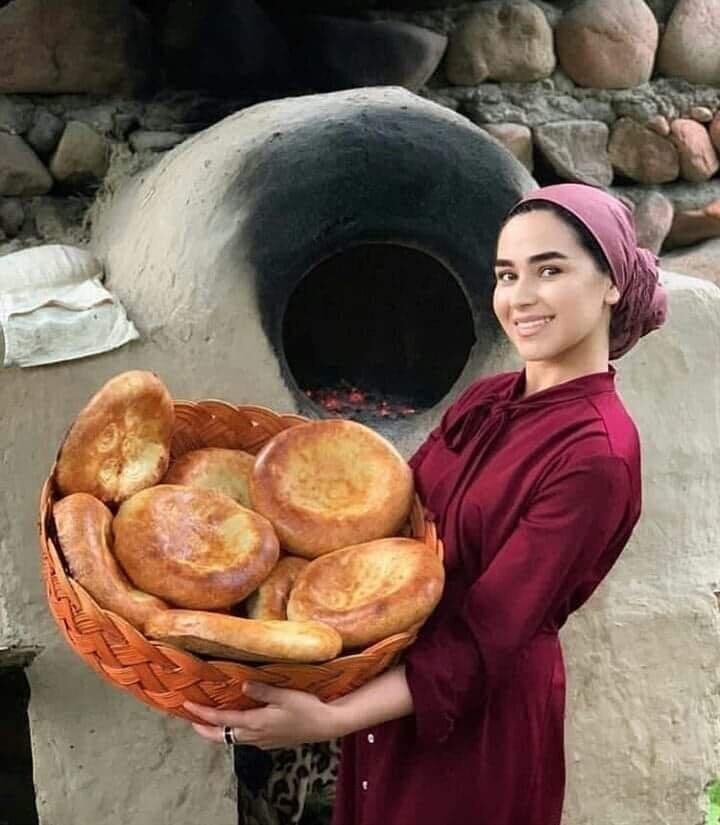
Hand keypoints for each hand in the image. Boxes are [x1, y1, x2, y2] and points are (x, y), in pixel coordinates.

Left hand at [184, 682, 342, 749]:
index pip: (222, 721)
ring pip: (233, 739)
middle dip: (204, 730)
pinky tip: (238, 722)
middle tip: (191, 720)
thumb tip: (242, 686)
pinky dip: (234, 731)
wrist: (326, 725)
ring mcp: (263, 740)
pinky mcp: (271, 741)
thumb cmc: (308, 708)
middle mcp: (256, 735)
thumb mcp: (285, 695)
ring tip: (209, 720)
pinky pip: (245, 739)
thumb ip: (263, 691)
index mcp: (256, 723)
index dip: (202, 714)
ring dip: (219, 731)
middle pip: (222, 736)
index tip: (187, 706)